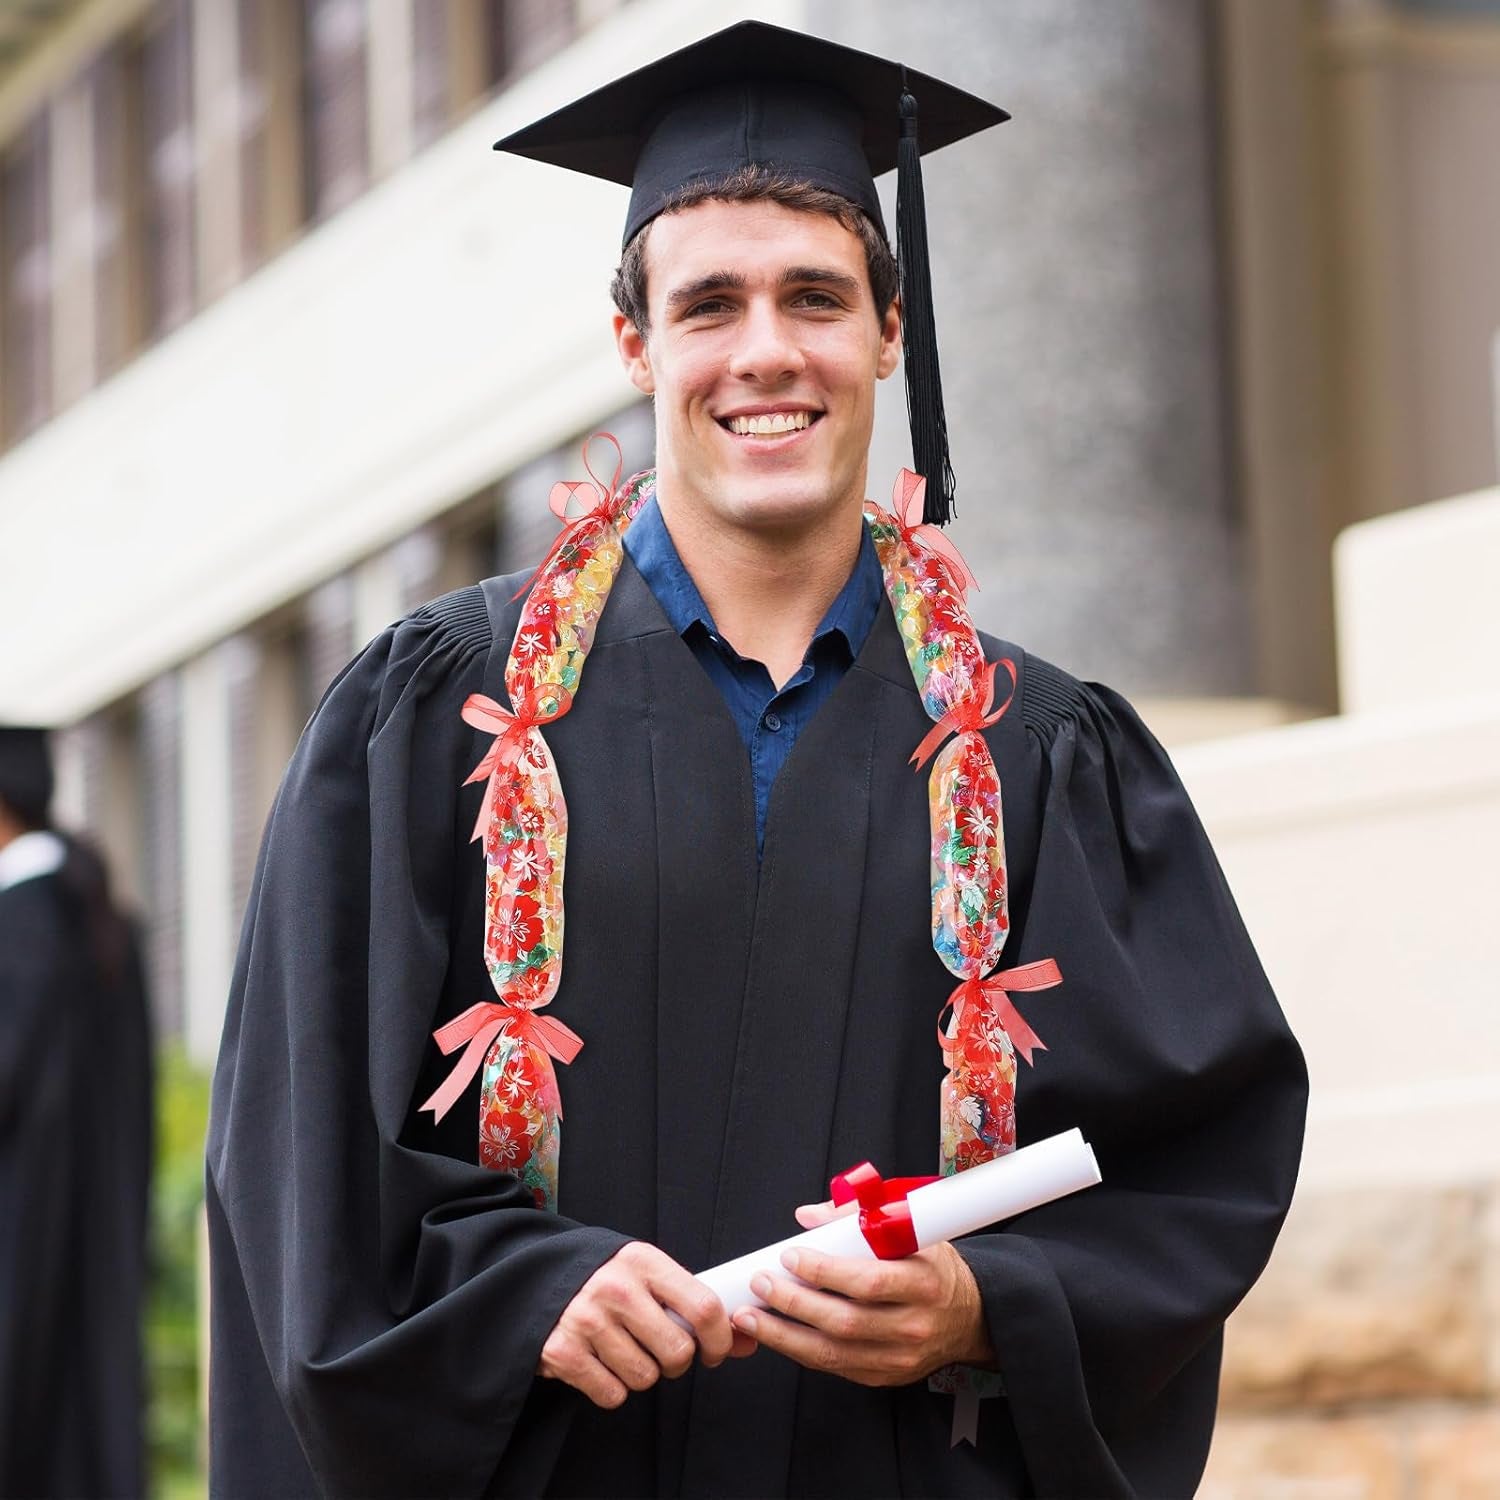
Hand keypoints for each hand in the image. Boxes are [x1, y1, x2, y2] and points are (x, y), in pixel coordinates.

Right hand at [538, 1240, 756, 1408]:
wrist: (535, 1279)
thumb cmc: (607, 1279)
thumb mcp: (648, 1275)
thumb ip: (694, 1305)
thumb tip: (750, 1340)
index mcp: (644, 1261)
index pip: (703, 1307)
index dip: (720, 1339)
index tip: (715, 1351)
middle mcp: (616, 1288)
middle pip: (677, 1352)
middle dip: (676, 1362)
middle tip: (661, 1350)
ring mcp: (586, 1320)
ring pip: (645, 1377)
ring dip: (641, 1373)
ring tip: (624, 1349)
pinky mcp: (562, 1352)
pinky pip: (612, 1394)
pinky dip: (611, 1387)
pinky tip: (598, 1361)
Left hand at [729, 1198, 993, 1385]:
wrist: (969, 1316)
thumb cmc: (935, 1267)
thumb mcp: (911, 1231)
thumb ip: (857, 1217)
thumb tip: (807, 1216)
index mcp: (924, 1282)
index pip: (869, 1281)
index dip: (826, 1271)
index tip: (791, 1255)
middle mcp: (914, 1325)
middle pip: (845, 1321)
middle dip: (795, 1302)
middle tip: (762, 1283)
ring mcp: (899, 1358)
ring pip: (834, 1353)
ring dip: (785, 1335)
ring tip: (751, 1316)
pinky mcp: (885, 1376)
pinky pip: (836, 1368)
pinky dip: (800, 1351)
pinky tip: (776, 1335)